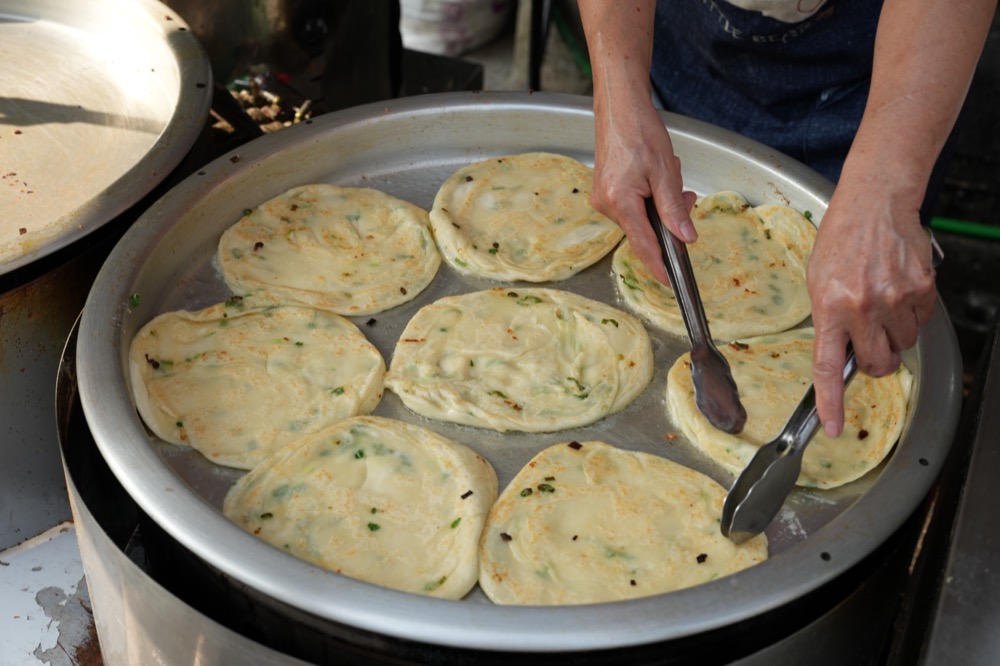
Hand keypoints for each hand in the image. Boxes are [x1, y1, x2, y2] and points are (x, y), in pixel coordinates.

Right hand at [589, 97, 697, 284]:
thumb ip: (674, 209)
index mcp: (620, 202)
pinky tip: (657, 177)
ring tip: (670, 174)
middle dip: (668, 219)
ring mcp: (603, 199)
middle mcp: (606, 205)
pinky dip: (650, 197)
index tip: (671, 282)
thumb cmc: (639, 131)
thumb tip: (686, 237)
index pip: (643, 245)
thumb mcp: (664, 172)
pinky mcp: (605, 193)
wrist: (619, 108)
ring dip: (661, 204)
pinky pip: (633, 207)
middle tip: (686, 195)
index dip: (659, 265)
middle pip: (645, 231)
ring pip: (641, 218)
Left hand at [807, 176, 937, 436]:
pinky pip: (920, 322)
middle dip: (873, 363)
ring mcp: (895, 299)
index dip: (830, 403)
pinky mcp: (922, 290)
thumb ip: (828, 321)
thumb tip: (839, 356)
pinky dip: (911, 315)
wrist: (875, 204)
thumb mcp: (817, 281)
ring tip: (880, 303)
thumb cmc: (841, 241)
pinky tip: (897, 290)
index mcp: (828, 307)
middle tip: (867, 342)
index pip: (827, 367)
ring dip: (893, 335)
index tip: (833, 427)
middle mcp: (862, 307)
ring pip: (902, 346)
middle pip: (875, 365)